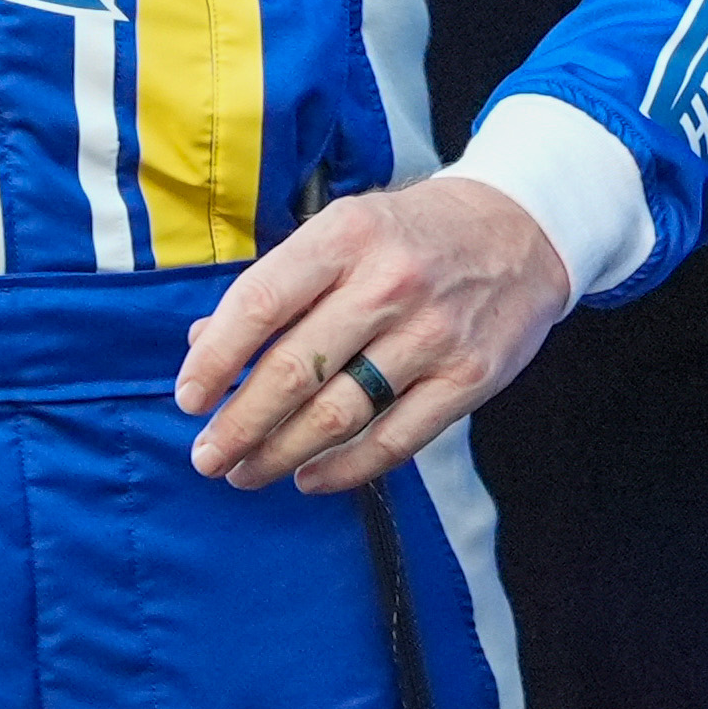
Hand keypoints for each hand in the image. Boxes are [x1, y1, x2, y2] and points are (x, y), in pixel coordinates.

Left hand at [171, 176, 568, 493]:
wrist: (519, 230)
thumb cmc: (410, 234)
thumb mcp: (340, 231)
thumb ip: (275, 286)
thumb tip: (201, 341)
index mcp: (343, 237)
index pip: (260, 304)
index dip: (216, 359)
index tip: (188, 398)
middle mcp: (386, 284)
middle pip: (295, 370)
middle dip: (240, 424)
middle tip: (207, 457)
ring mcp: (432, 335)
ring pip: (340, 413)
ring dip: (282, 453)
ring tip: (246, 471)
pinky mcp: (468, 378)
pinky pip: (396, 440)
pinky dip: (346, 469)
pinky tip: (310, 478)